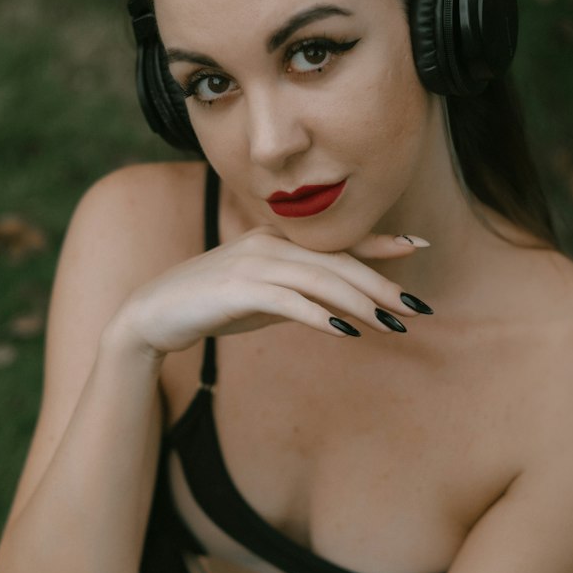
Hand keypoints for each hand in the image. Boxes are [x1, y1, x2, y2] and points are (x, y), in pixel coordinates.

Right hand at [116, 222, 431, 359]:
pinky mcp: (238, 289)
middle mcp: (269, 244)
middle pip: (338, 262)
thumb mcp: (265, 297)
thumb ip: (302, 293)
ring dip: (361, 302)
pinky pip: (290, 300)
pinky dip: (321, 315)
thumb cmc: (211, 306)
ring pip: (321, 280)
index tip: (419, 245)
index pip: (337, 241)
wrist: (153, 314)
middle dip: (382, 284)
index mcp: (276, 240)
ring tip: (393, 323)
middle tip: (417, 307)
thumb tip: (344, 306)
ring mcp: (253, 264)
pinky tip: (347, 332)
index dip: (379, 242)